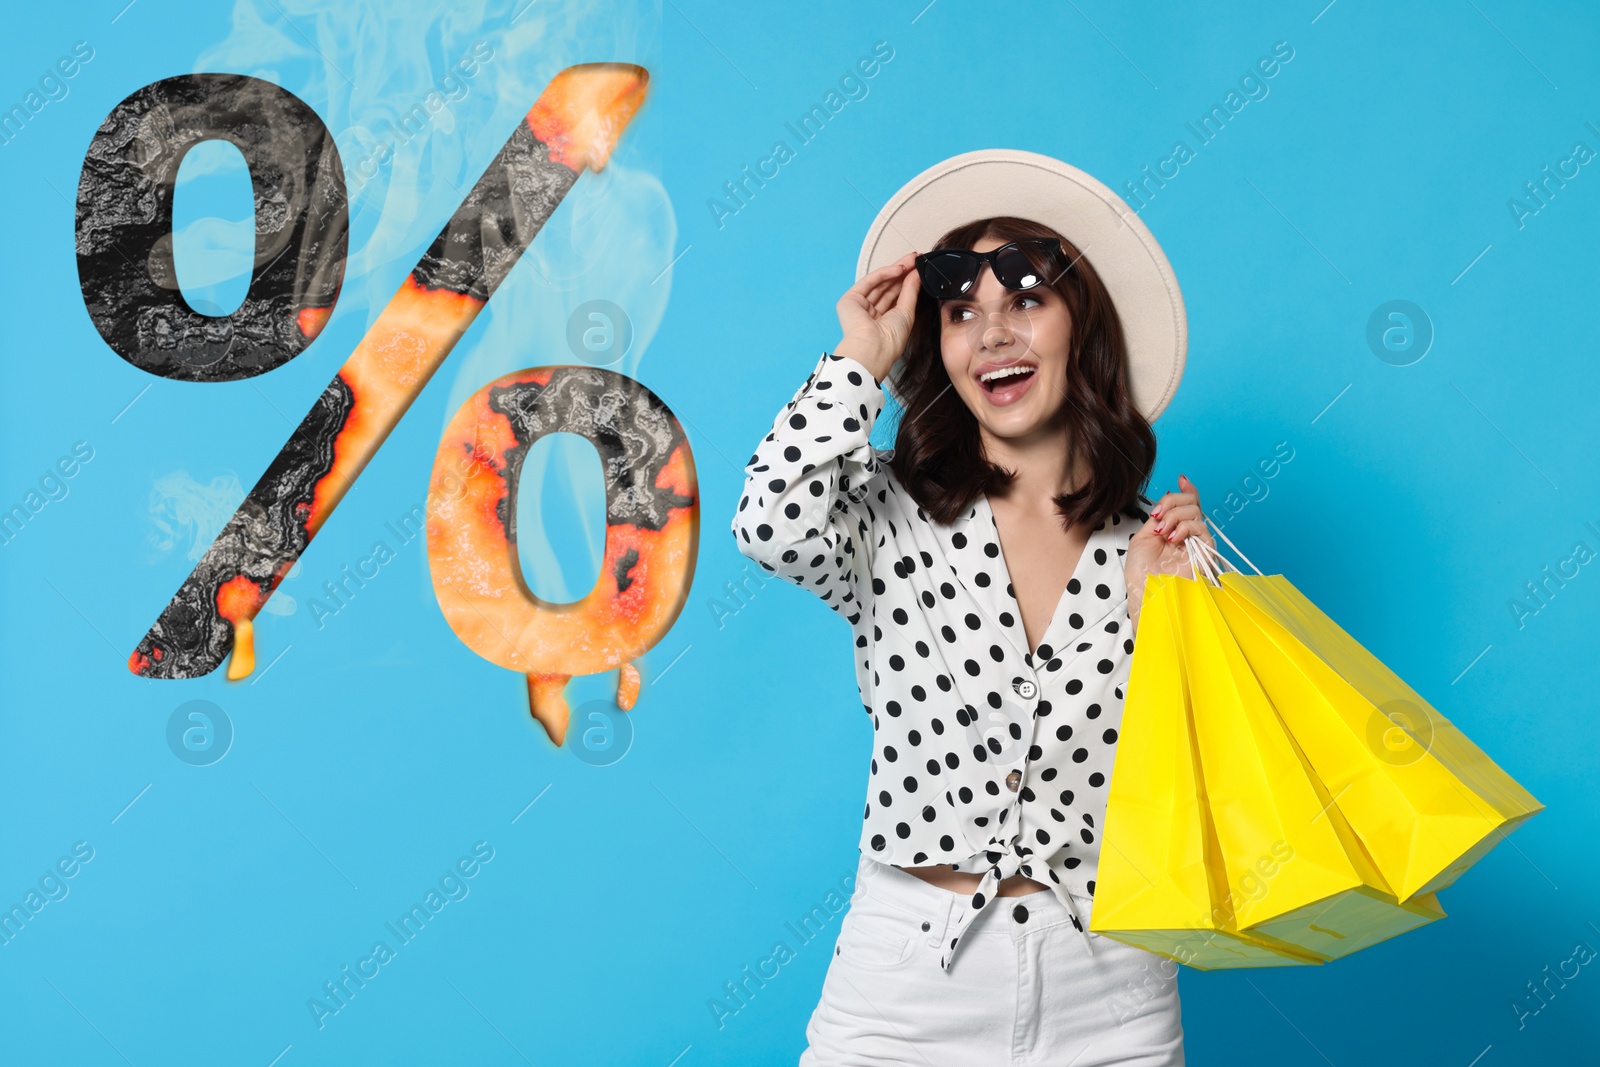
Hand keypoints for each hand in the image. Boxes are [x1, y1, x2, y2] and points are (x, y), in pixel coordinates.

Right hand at [833, 252, 920, 383]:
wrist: (874, 349)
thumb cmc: (890, 341)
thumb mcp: (906, 312)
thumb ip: (910, 291)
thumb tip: (916, 274)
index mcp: (882, 321)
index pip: (895, 296)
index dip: (907, 282)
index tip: (919, 270)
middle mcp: (869, 314)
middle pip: (887, 288)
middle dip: (902, 273)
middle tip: (916, 260)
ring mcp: (859, 306)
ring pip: (879, 283)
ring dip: (896, 271)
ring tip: (911, 261)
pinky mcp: (850, 300)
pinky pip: (869, 282)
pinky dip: (884, 273)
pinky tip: (899, 268)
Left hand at [1124, 474, 1215, 632]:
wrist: (1145, 594)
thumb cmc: (1141, 573)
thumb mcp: (1144, 536)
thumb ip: (1159, 516)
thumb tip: (1169, 494)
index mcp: (1173, 531)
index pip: (1187, 505)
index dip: (1187, 491)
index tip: (1181, 478)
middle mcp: (1187, 536)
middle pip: (1192, 503)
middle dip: (1172, 503)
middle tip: (1158, 518)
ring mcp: (1197, 544)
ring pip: (1195, 512)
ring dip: (1175, 515)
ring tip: (1162, 532)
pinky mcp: (1205, 553)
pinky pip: (1200, 527)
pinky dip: (1185, 526)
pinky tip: (1172, 537)